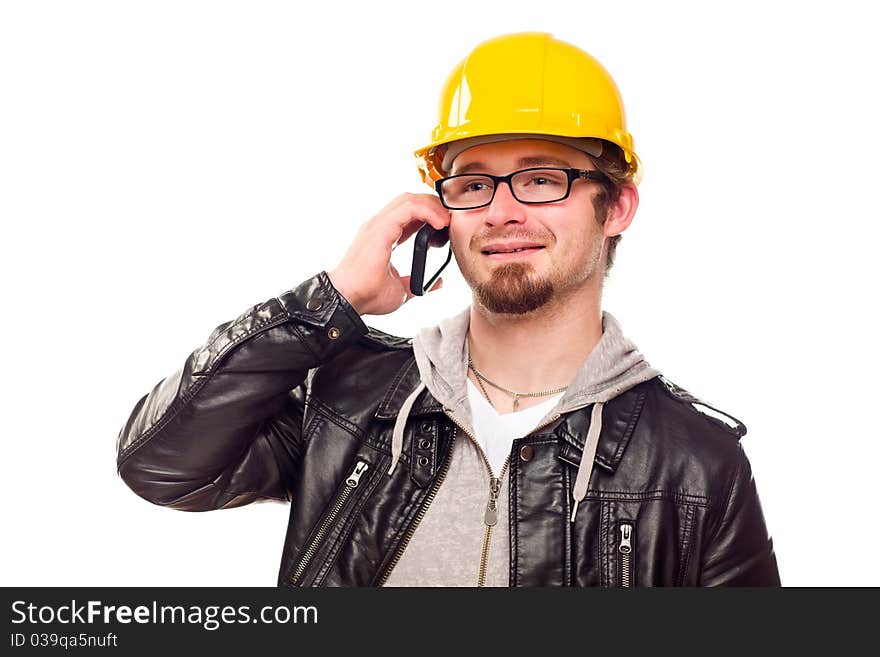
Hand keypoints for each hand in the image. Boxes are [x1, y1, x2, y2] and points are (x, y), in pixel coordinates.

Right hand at [328, 193, 450, 315]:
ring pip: (409, 199)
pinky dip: (427, 210)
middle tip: (451, 220)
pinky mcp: (380, 228)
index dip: (430, 213)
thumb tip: (437, 282)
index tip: (446, 226)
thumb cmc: (367, 295)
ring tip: (447, 220)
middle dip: (433, 204)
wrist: (349, 300)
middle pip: (410, 199)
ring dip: (432, 205)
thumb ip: (416, 282)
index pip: (409, 212)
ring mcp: (378, 224)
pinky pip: (408, 208)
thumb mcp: (401, 289)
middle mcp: (379, 225)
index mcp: (383, 235)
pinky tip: (440, 223)